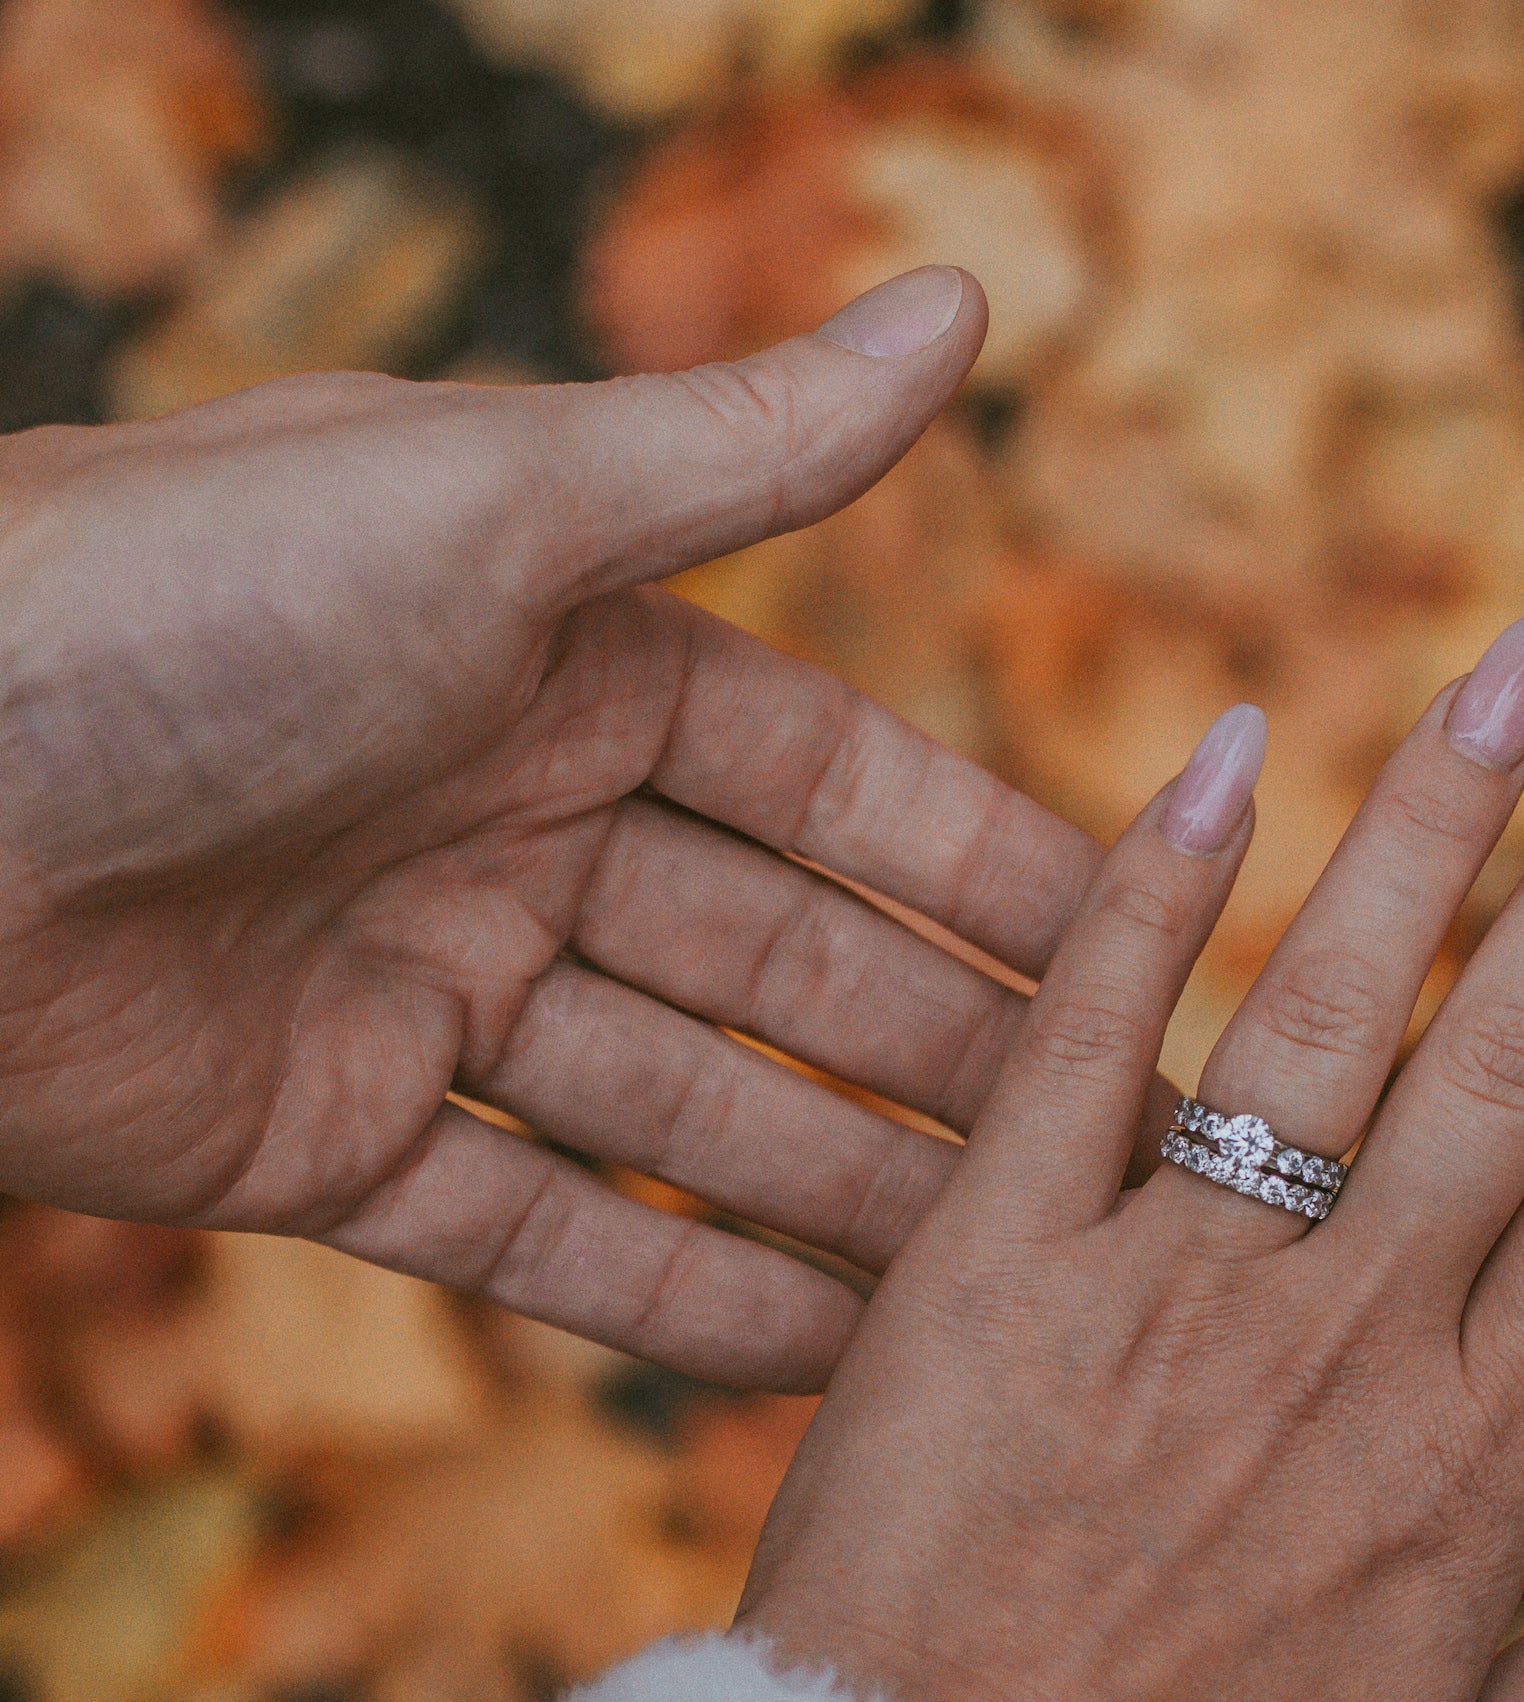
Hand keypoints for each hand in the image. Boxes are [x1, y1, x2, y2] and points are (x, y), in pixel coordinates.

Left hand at [0, 267, 1146, 1388]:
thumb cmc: (166, 603)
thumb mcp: (488, 506)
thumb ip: (743, 449)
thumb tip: (966, 305)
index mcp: (564, 660)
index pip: (835, 787)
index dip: (988, 877)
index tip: (1146, 957)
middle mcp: (508, 823)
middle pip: (779, 968)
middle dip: (941, 1064)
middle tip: (1118, 1164)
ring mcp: (423, 990)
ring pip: (679, 1114)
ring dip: (837, 1201)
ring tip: (1002, 1291)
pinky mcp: (325, 1138)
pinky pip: (534, 1236)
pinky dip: (669, 1301)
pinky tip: (820, 1363)